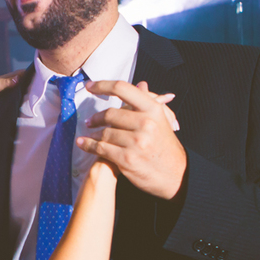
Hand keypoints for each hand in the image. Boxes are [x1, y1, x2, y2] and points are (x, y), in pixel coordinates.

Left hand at [78, 80, 186, 199]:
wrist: (176, 174)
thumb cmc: (166, 146)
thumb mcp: (162, 120)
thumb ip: (148, 102)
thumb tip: (140, 84)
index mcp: (153, 109)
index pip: (123, 89)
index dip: (103, 85)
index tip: (91, 86)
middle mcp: (145, 123)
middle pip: (110, 114)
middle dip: (96, 118)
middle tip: (90, 120)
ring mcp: (136, 142)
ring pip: (104, 133)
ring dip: (92, 134)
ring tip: (89, 134)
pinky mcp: (127, 159)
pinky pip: (101, 148)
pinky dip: (88, 145)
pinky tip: (82, 143)